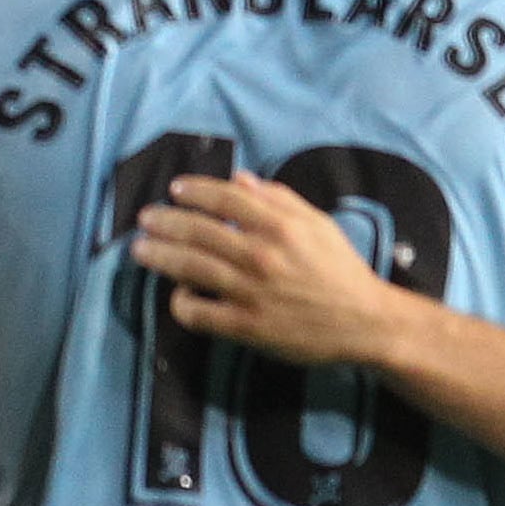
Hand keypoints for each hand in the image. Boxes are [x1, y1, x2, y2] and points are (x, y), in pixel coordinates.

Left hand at [128, 175, 407, 369]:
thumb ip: (279, 199)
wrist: (363, 322)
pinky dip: (180, 301)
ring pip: (188, 267)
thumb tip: (240, 179)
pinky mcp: (244, 326)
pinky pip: (196, 312)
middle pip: (197, 231)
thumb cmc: (340, 270)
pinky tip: (177, 292)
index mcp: (279, 226)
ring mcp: (249, 292)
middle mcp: (260, 255)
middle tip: (145, 218)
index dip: (194, 191)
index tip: (175, 190)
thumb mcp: (318, 224)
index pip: (224, 199)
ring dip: (158, 255)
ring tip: (140, 249)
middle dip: (164, 221)